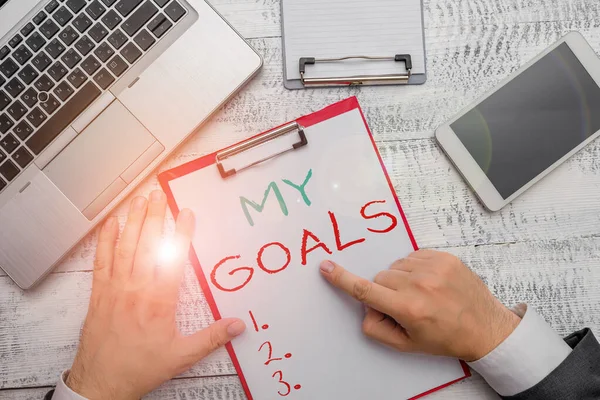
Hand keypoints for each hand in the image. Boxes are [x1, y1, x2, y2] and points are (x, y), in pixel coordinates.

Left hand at [67, 191, 245, 399]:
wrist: (102, 381)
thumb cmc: (140, 366)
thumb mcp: (182, 355)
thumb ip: (212, 338)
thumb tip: (238, 326)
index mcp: (159, 301)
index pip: (173, 258)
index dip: (181, 233)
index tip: (186, 214)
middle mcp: (136, 289)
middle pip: (147, 245)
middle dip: (154, 217)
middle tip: (159, 195)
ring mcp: (115, 288)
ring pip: (125, 247)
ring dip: (133, 222)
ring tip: (139, 201)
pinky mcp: (99, 293)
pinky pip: (102, 261)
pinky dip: (105, 240)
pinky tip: (111, 224)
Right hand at [320, 250, 519, 360]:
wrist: (485, 326)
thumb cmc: (446, 337)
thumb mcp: (407, 344)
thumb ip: (376, 328)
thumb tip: (365, 307)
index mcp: (409, 308)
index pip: (365, 290)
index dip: (342, 279)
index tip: (326, 267)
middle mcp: (420, 284)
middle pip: (380, 277)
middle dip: (386, 290)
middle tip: (406, 305)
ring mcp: (434, 268)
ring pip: (396, 266)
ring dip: (402, 278)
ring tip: (422, 293)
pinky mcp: (444, 257)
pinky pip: (413, 256)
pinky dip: (415, 268)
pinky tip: (430, 282)